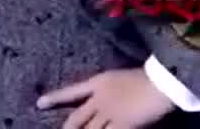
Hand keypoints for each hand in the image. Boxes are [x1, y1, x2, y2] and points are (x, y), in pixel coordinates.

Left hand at [37, 69, 174, 128]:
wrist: (160, 82)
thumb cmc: (145, 76)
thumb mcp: (119, 78)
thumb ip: (109, 90)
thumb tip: (100, 100)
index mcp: (98, 83)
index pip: (71, 91)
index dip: (55, 98)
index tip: (39, 103)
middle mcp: (99, 100)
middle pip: (77, 118)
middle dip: (67, 128)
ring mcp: (109, 115)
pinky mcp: (121, 126)